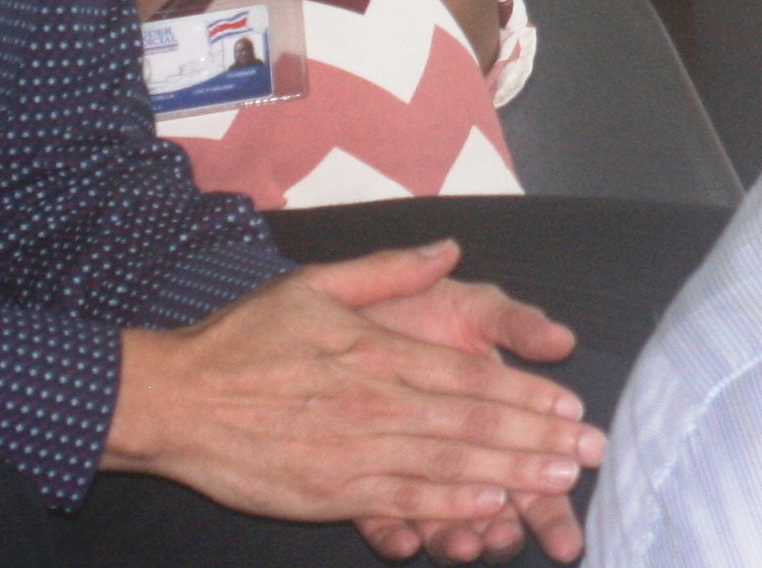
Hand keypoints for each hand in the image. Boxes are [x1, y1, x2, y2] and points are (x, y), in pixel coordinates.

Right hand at [105, 245, 602, 548]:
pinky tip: (487, 512)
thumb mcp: (315, 283)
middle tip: (587, 453)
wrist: (174, 398)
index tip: (570, 405)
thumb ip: (388, 269)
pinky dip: (448, 508)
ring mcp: (353, 452)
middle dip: (536, 440)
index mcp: (378, 352)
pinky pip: (401, 500)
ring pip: (446, 466)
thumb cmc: (245, 338)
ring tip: (557, 483)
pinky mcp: (328, 492)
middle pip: (472, 425)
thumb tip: (448, 250)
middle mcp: (375, 403)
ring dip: (509, 476)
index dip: (525, 394)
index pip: (469, 377)